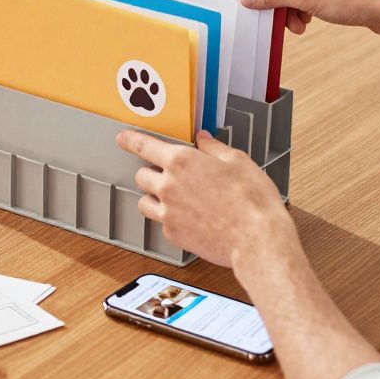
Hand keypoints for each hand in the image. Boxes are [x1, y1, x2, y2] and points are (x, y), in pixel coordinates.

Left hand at [117, 129, 294, 268]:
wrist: (257, 240)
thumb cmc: (252, 200)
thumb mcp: (238, 161)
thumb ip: (214, 148)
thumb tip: (203, 139)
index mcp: (182, 162)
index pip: (144, 146)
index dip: (130, 140)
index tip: (122, 138)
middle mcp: (168, 186)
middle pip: (141, 176)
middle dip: (151, 173)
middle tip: (170, 176)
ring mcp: (167, 213)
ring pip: (144, 202)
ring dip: (154, 197)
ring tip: (175, 199)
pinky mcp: (173, 235)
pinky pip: (160, 223)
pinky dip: (168, 219)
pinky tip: (189, 218)